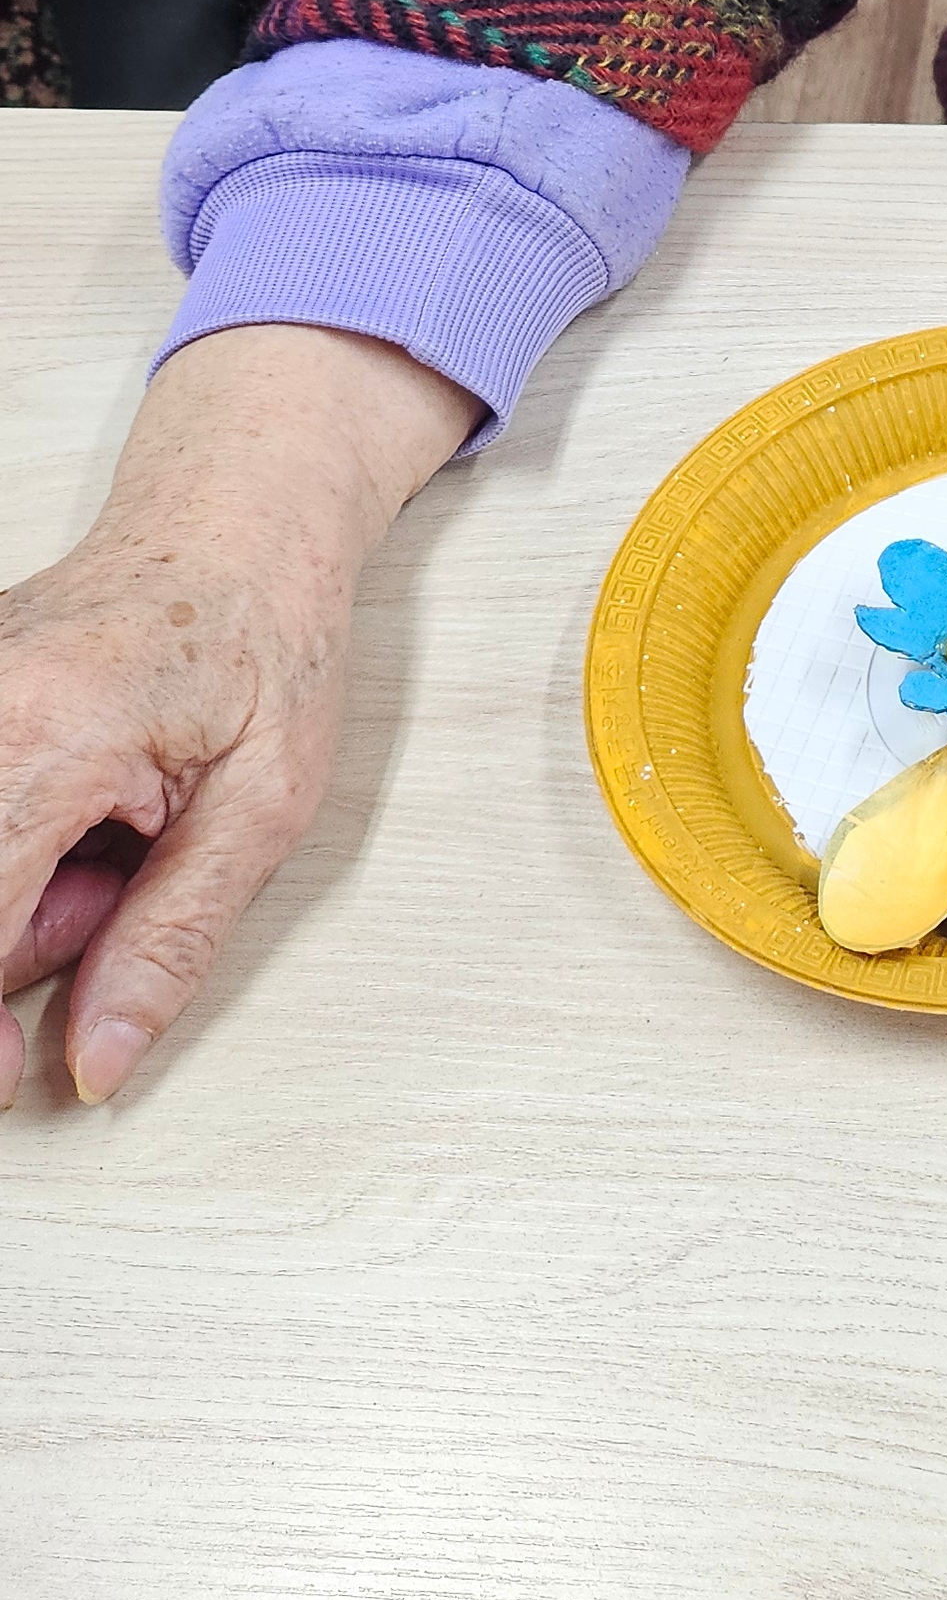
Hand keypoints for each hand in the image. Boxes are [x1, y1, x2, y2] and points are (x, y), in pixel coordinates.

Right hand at [1, 326, 478, 1108]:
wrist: (239, 520)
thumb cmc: (267, 638)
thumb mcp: (264, 804)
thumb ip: (173, 936)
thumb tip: (101, 1058)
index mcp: (49, 730)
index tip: (3, 1080)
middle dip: (25, 938)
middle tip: (119, 885)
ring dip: (23, 894)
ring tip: (119, 831)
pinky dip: (16, 847)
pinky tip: (81, 813)